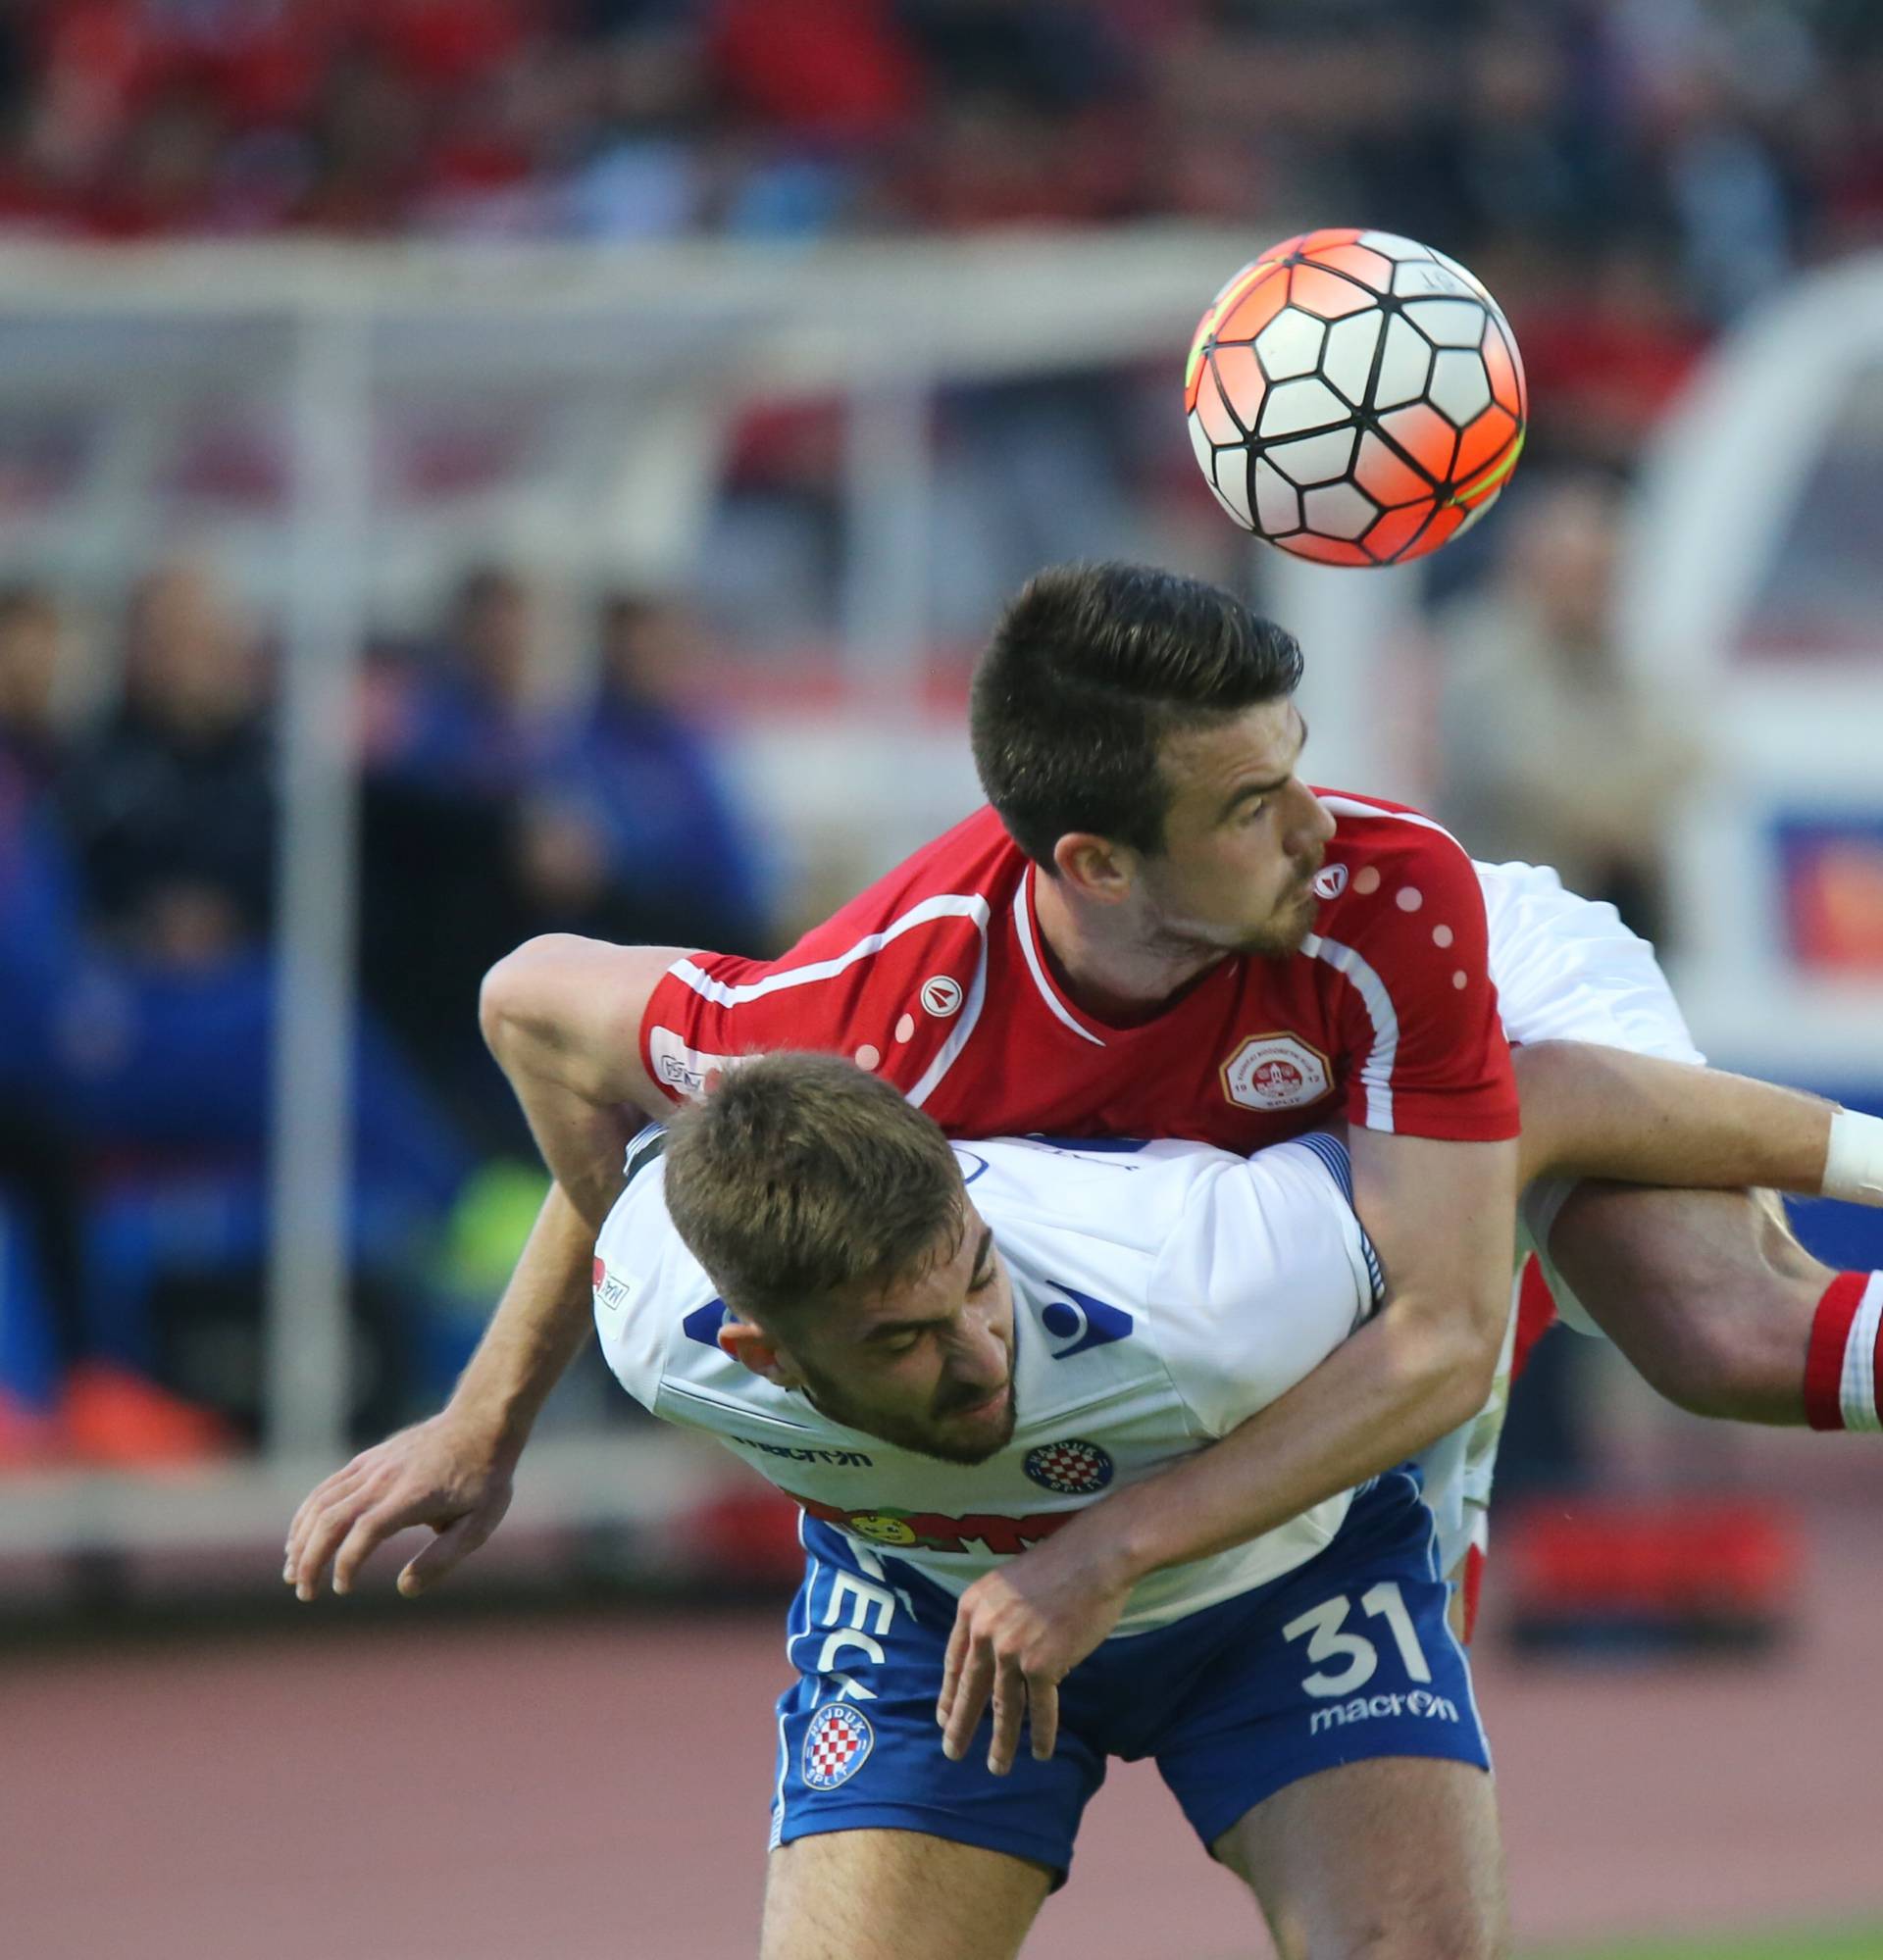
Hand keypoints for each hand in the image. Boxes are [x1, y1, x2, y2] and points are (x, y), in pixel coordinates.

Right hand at [283, 1412, 518, 1600]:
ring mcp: (372, 1465)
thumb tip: (404, 1587)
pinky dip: (307, 1513)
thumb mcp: (479, 1524)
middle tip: (305, 1593)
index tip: (344, 1588)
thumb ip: (442, 1558)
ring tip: (292, 1573)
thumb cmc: (485, 1479)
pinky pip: (327, 1487)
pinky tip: (300, 1537)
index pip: (364, 1532)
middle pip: (330, 1519)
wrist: (481, 1422)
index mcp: (411, 1497)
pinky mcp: (368, 1459)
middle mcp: (384, 1478)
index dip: (345, 1564)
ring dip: (301, 1539)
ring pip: (321, 1502)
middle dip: (310, 1559)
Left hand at [935, 1531, 1134, 1774]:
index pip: (955, 1660)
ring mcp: (1012, 1651)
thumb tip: (996, 1651)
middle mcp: (985, 1632)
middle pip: (971, 1688)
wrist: (1093, 1558)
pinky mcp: (1043, 1665)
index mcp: (971, 1608)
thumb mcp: (1006, 1584)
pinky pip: (1041, 1709)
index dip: (950, 1693)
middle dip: (961, 1725)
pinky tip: (1043, 1753)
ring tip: (998, 1767)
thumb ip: (995, 1616)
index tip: (944, 1716)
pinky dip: (1044, 1735)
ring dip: (1001, 1742)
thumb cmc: (1058, 1565)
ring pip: (1003, 1706)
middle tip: (953, 1752)